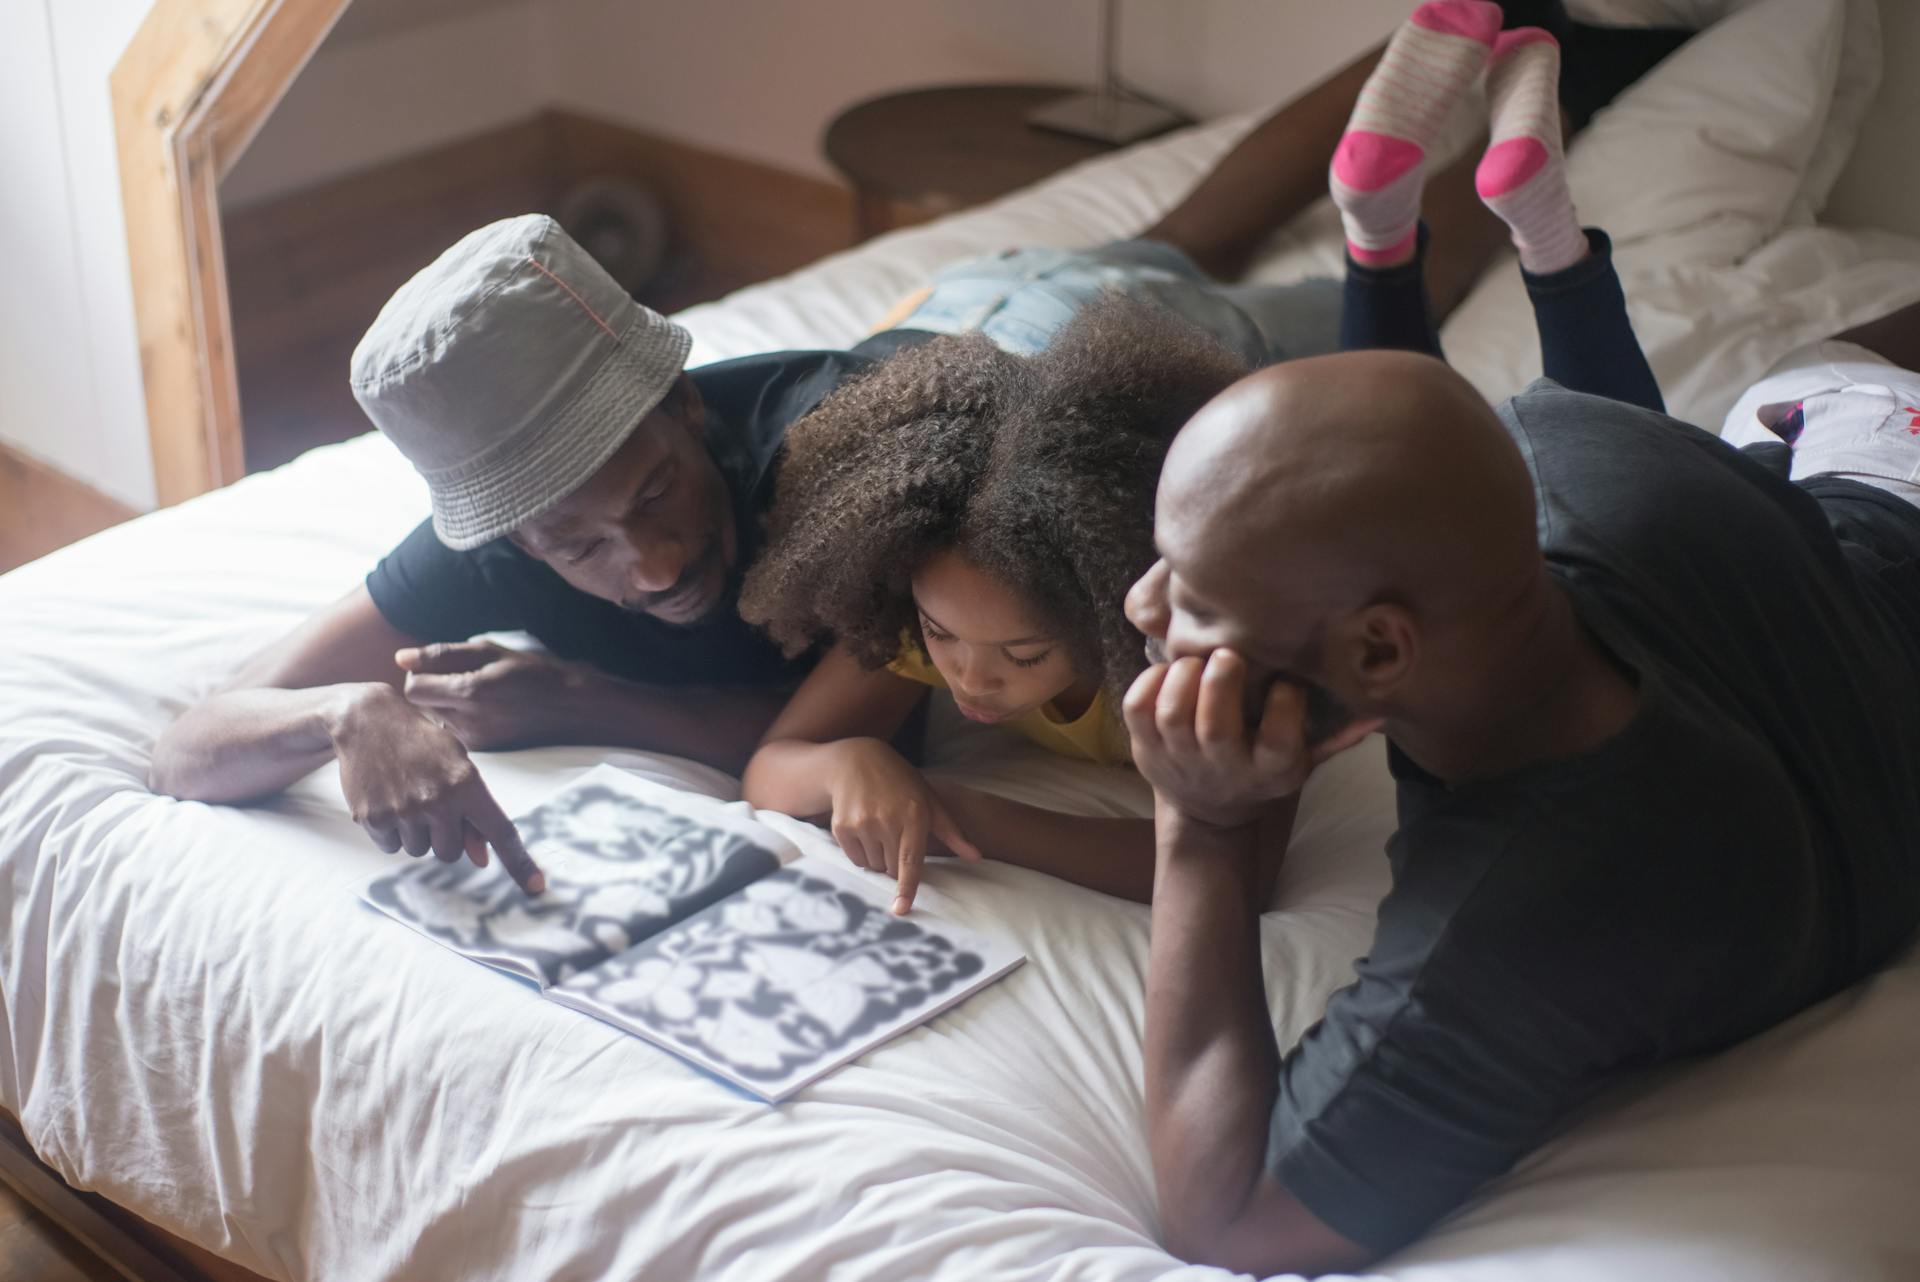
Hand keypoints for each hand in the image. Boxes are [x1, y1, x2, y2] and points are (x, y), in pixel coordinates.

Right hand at [331, 685, 544, 893]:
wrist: (369, 720)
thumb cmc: (422, 742)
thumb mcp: (457, 765)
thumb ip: (472, 812)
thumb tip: (481, 859)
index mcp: (466, 784)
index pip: (500, 832)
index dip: (519, 862)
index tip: (535, 886)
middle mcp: (437, 801)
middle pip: (449, 853)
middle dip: (443, 837)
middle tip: (431, 806)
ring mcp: (403, 811)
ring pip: (419, 850)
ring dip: (416, 833)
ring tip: (406, 796)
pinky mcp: (372, 818)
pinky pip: (391, 846)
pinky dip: (391, 831)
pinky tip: (387, 799)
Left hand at [397, 641, 583, 749]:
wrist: (573, 709)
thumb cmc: (534, 673)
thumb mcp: (490, 652)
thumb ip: (442, 654)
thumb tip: (401, 658)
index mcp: (470, 692)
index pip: (413, 689)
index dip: (419, 675)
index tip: (438, 668)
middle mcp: (469, 722)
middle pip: (420, 707)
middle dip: (430, 692)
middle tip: (457, 680)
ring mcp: (476, 741)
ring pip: (434, 723)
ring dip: (443, 708)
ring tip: (473, 697)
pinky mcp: (483, 753)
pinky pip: (453, 735)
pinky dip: (459, 723)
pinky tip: (484, 713)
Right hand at [825, 739, 981, 914]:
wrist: (857, 761)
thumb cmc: (901, 784)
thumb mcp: (930, 802)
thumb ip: (953, 833)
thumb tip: (977, 857)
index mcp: (914, 816)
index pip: (910, 860)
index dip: (906, 887)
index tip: (900, 909)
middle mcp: (886, 821)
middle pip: (892, 869)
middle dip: (895, 862)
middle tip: (895, 836)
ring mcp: (862, 824)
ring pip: (873, 866)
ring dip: (878, 858)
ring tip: (879, 828)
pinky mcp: (841, 828)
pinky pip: (855, 859)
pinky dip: (861, 852)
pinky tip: (864, 828)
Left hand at [1123, 650, 1379, 830]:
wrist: (1209, 811)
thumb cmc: (1261, 770)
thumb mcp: (1303, 762)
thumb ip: (1335, 737)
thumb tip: (1378, 711)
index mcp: (1268, 769)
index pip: (1279, 742)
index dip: (1284, 707)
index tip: (1287, 683)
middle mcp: (1223, 766)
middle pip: (1216, 727)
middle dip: (1221, 682)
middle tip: (1230, 654)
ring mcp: (1179, 758)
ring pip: (1172, 714)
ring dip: (1183, 677)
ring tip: (1198, 660)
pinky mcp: (1145, 747)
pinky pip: (1137, 709)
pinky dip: (1148, 682)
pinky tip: (1169, 670)